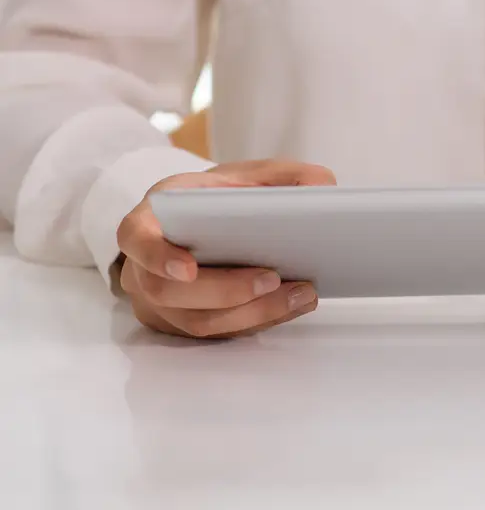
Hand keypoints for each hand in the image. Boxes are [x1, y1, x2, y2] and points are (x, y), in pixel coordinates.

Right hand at [116, 160, 336, 338]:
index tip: (188, 268)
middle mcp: (144, 267)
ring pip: (198, 320)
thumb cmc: (213, 200)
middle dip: (226, 290)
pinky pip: (217, 333)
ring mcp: (161, 302)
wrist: (196, 225)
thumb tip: (323, 184)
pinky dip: (258, 321)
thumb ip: (281, 175)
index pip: (135, 240)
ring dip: (252, 312)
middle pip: (170, 292)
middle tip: (273, 278)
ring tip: (300, 294)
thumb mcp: (240, 175)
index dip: (156, 257)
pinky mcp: (184, 324)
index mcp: (148, 221)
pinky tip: (292, 306)